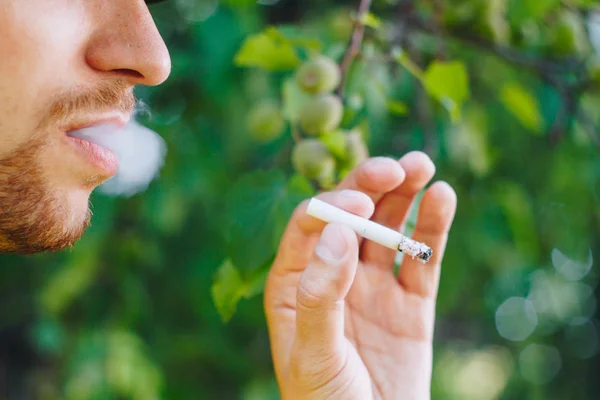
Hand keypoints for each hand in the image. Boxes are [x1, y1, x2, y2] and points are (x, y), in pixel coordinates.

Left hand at [264, 152, 456, 399]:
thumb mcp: (312, 354)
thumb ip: (319, 295)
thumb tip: (335, 232)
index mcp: (295, 283)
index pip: (309, 228)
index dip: (333, 208)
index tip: (360, 206)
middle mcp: (333, 275)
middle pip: (349, 217)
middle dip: (369, 187)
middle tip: (394, 167)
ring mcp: (372, 285)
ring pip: (387, 228)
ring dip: (402, 195)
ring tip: (420, 165)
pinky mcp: (409, 302)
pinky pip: (421, 258)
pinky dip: (432, 227)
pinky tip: (442, 197)